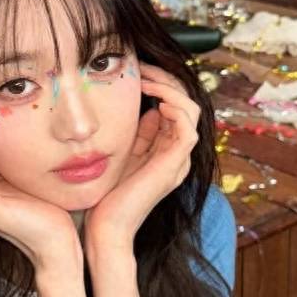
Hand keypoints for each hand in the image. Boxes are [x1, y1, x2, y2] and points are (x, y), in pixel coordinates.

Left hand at [84, 62, 199, 263]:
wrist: (105, 229)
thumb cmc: (106, 196)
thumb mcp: (122, 155)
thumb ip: (137, 135)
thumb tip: (147, 110)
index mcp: (165, 150)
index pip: (174, 106)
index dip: (159, 83)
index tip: (136, 70)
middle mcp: (176, 154)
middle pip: (185, 103)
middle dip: (164, 80)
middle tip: (141, 67)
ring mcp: (178, 160)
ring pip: (190, 110)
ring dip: (168, 88)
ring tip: (145, 79)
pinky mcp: (174, 166)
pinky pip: (187, 127)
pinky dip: (174, 108)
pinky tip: (153, 101)